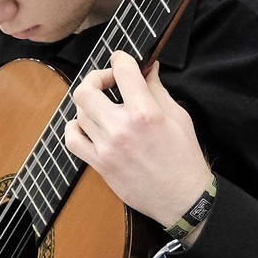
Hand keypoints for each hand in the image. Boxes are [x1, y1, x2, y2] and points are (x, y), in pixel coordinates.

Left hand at [62, 53, 212, 227]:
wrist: (182, 199)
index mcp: (145, 113)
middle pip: (86, 90)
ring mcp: (107, 148)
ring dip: (89, 104)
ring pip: (79, 113)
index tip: (121, 61)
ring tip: (103, 107)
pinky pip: (72, 140)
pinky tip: (87, 126)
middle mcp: (122, 128)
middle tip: (108, 83)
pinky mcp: (100, 165)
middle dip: (96, 79)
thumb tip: (149, 69)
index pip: (122, 71)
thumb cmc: (185, 158)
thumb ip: (158, 90)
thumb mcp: (179, 117)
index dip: (120, 58)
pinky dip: (75, 128)